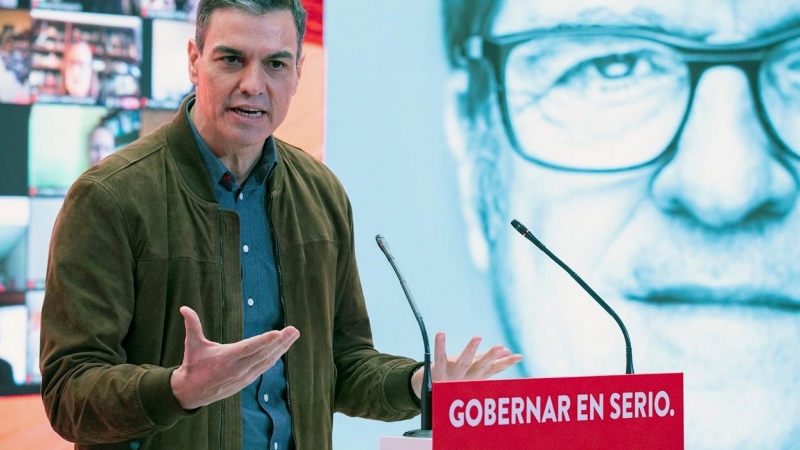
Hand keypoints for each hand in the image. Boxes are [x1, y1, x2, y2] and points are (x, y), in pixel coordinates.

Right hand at [170, 306, 299, 409]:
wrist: (192, 393)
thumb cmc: (193, 365)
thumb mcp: (191, 345)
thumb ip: (192, 326)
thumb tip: (184, 308)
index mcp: (225, 358)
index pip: (249, 347)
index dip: (264, 340)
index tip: (278, 333)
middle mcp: (238, 368)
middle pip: (263, 353)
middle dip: (280, 341)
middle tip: (294, 330)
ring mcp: (244, 376)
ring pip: (267, 361)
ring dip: (282, 348)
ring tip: (294, 334)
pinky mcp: (247, 381)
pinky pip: (265, 367)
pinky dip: (275, 357)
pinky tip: (283, 347)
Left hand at [411, 332, 522, 397]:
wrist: (428, 388)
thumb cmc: (455, 376)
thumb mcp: (473, 369)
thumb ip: (488, 360)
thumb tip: (507, 350)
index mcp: (476, 378)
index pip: (494, 370)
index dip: (506, 363)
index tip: (519, 356)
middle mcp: (466, 379)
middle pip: (479, 368)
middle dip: (490, 358)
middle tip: (499, 347)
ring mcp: (452, 376)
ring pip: (462, 363)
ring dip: (470, 350)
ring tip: (478, 337)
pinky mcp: (438, 370)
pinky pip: (439, 357)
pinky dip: (440, 345)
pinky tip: (441, 333)